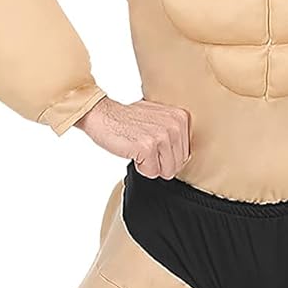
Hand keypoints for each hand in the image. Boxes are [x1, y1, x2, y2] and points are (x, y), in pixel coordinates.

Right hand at [74, 95, 190, 177]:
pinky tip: (132, 150)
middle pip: (177, 165)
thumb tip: (184, 157)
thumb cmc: (128, 119)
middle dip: (159, 162)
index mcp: (181, 118)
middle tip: (144, 146)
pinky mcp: (148, 147)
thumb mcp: (159, 119)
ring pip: (166, 171)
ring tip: (139, 147)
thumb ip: (174, 133)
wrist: (102, 114)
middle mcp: (175, 125)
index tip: (152, 142)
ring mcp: (162, 136)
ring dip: (149, 164)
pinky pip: (151, 172)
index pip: (185, 156)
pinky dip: (140, 166)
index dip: (165, 155)